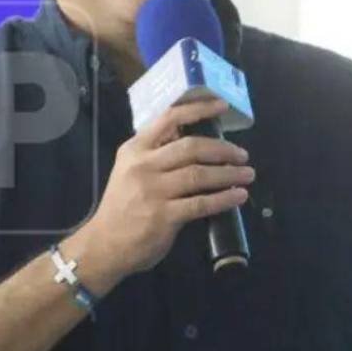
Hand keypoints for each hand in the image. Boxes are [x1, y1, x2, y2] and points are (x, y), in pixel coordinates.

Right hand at [69, 97, 254, 287]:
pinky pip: (201, 204)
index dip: (199, 109)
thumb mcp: (130, 170)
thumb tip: (194, 143)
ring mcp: (153, 191)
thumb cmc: (122, 206)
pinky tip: (238, 196)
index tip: (222, 105)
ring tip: (247, 175)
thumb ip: (156, 155)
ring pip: (199, 175)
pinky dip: (224, 199)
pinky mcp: (164, 216)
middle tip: (242, 155)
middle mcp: (143, 166)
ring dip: (229, 174)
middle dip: (222, 149)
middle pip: (191, 147)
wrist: (104, 245)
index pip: (169, 118)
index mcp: (135, 149)